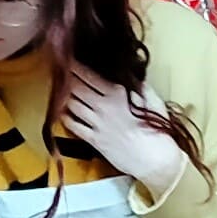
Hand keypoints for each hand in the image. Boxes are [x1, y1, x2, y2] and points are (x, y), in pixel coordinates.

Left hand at [58, 67, 188, 198]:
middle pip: (75, 87)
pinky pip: (73, 126)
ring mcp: (97, 124)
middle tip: (58, 70)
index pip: (88, 75)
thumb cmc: (157, 128)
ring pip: (71, 105)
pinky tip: (62, 112)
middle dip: (65, 77)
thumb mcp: (152, 100)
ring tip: (59, 89)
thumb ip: (139, 85)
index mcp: (117, 93)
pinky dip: (65, 118)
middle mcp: (103, 106)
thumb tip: (129, 73)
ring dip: (63, 96)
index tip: (68, 59)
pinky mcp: (94, 140)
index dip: (75, 66)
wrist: (155, 159)